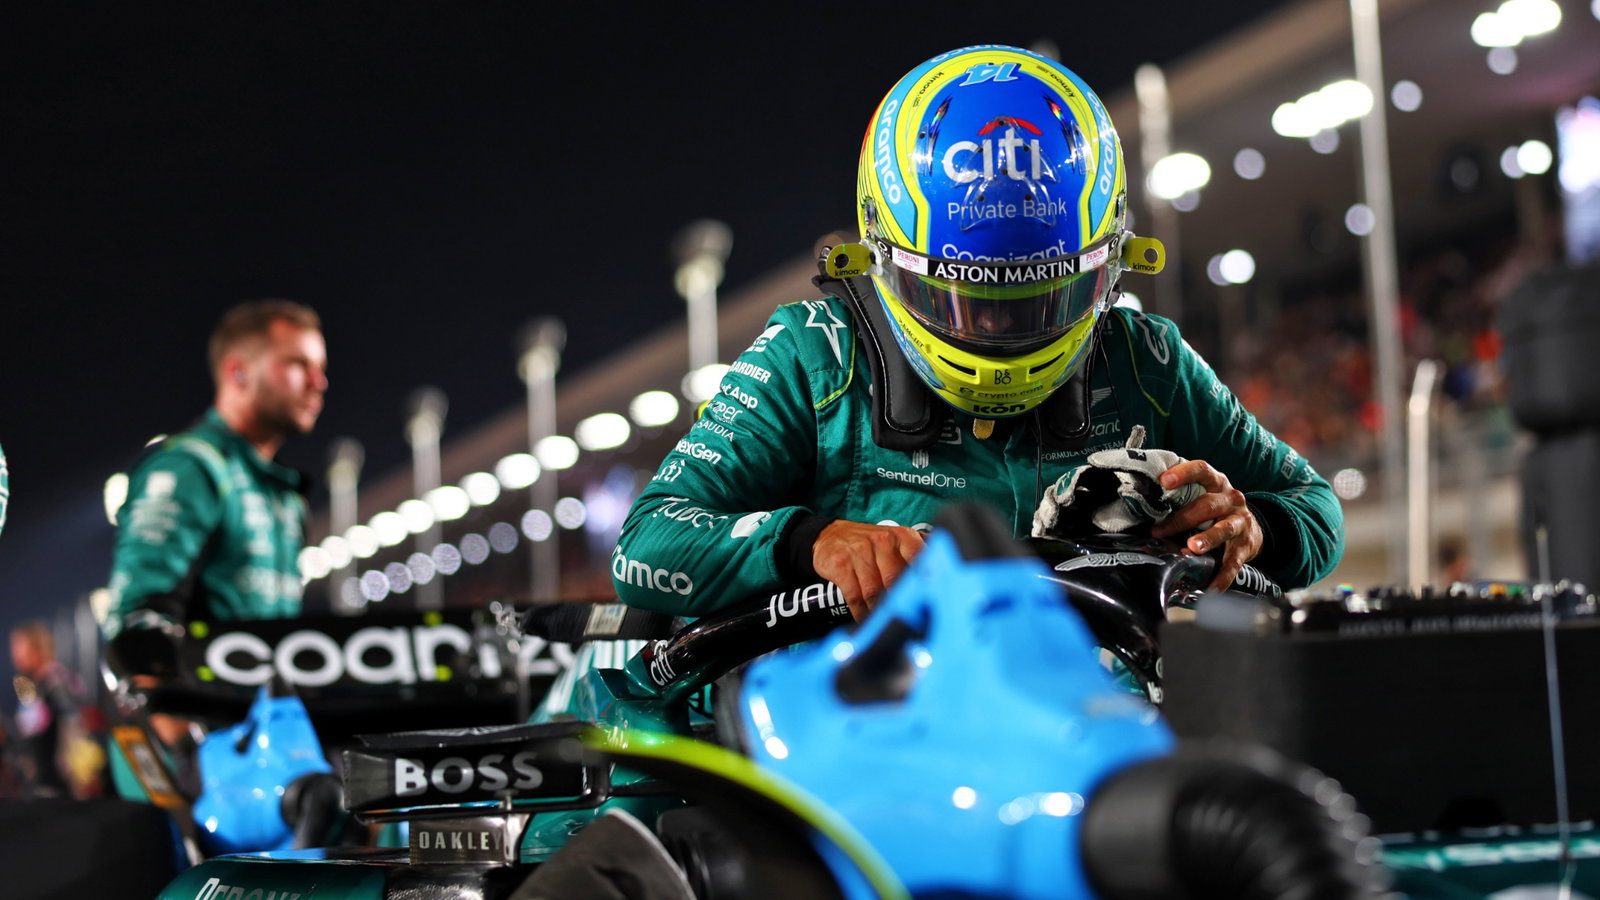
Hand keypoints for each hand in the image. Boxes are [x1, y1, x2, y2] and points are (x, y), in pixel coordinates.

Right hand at [811, 520, 924, 620]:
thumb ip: (918, 556)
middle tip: (906, 620)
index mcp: (903, 537)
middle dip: (900, 604)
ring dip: (880, 612)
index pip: (921, 560)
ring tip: (885, 623)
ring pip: (875, 592)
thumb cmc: (871, 545)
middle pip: (896, 582)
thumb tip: (946, 579)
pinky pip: (855, 597)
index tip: (930, 603)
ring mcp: (860, 552)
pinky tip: (866, 619)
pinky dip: (861, 613)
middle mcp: (883, 541)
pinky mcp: (841, 565)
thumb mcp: (896, 542)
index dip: (924, 585)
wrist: (830, 537)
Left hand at [1149, 459, 1262, 590]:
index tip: (1163, 481)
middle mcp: (1231, 500)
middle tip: (1159, 531)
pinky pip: (1233, 563)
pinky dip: (1222, 576)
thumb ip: (1181, 496)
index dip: (1184, 474)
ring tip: (1192, 548)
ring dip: (1207, 539)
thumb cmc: (1216, 509)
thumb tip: (1141, 503)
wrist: (1253, 528)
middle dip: (1182, 519)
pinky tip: (1210, 587)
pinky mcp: (1245, 547)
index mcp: (1217, 483)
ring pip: (1224, 529)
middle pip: (1207, 506)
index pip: (1202, 470)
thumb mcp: (1204, 495)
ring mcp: (1240, 522)